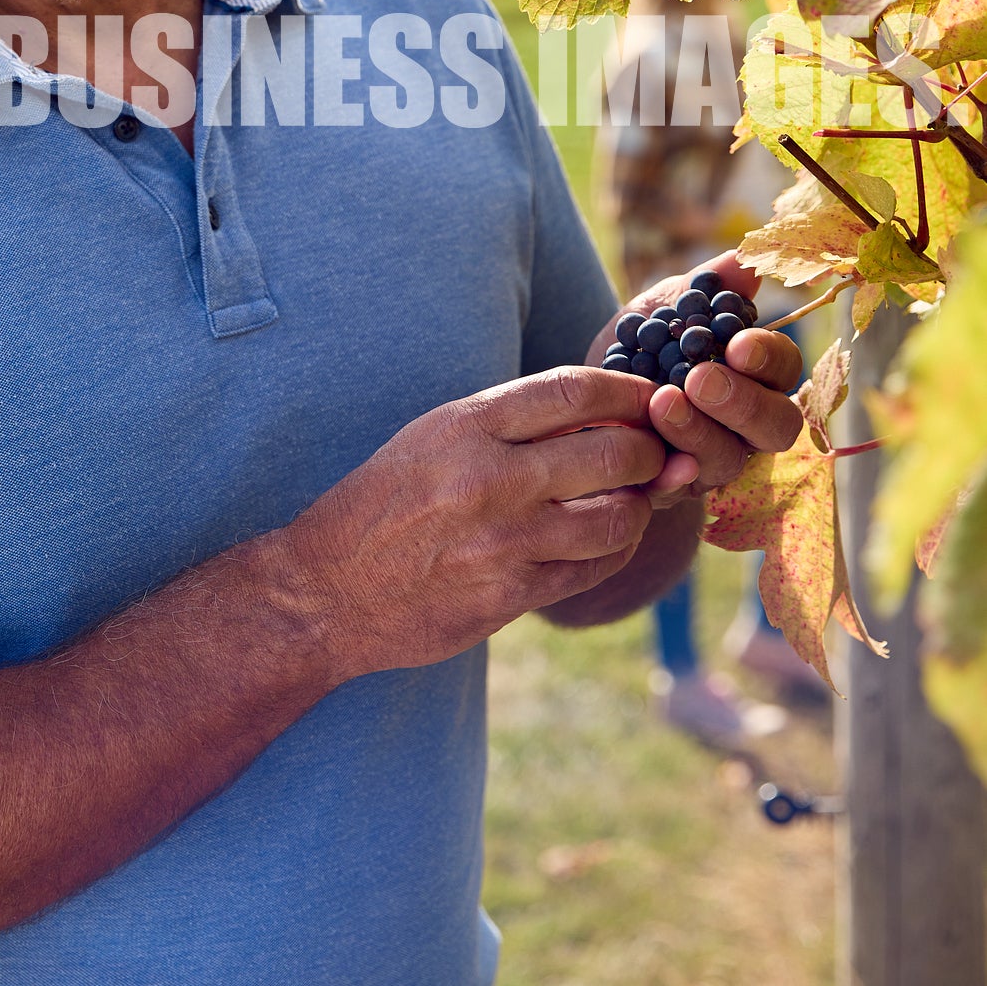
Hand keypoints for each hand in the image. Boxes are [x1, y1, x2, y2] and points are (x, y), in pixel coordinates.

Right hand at [284, 367, 668, 678]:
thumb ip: (512, 424)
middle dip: (650, 449)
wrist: (328, 591)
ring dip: (641, 506)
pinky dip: (615, 550)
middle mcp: (488, 478)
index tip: (650, 396)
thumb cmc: (385, 505)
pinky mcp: (511, 596)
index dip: (628, 390)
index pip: (573, 390)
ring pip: (617, 517)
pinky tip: (608, 538)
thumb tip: (607, 412)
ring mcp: (503, 542)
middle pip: (613, 451)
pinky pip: (594, 568)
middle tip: (658, 452)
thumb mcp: (433, 438)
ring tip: (635, 498)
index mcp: (465, 427)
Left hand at [585, 251, 801, 500]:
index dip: (768, 358)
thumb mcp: (662, 308)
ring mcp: (713, 463)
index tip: (738, 344)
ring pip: (729, 460)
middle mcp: (746, 425)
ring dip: (698, 432)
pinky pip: (679, 490)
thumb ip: (704, 287)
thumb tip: (742, 261)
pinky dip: (665, 474)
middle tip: (701, 379)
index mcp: (754, 376)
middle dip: (742, 403)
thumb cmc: (636, 347)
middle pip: (776, 426)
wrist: (584, 397)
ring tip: (662, 402)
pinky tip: (646, 450)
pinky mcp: (674, 490)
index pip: (784, 369)